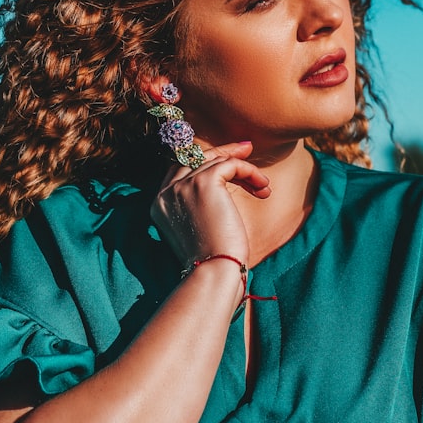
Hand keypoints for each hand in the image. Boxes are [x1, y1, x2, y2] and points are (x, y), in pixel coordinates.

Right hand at [150, 141, 270, 267]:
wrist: (214, 272)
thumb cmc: (212, 260)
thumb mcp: (197, 228)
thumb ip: (197, 205)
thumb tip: (220, 187)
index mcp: (159, 204)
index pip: (180, 169)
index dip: (204, 161)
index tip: (229, 158)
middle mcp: (166, 192)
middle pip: (195, 158)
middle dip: (222, 152)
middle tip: (246, 150)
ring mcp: (183, 186)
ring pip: (216, 160)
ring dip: (244, 169)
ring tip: (263, 185)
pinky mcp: (204, 183)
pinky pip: (231, 164)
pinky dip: (250, 172)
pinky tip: (263, 188)